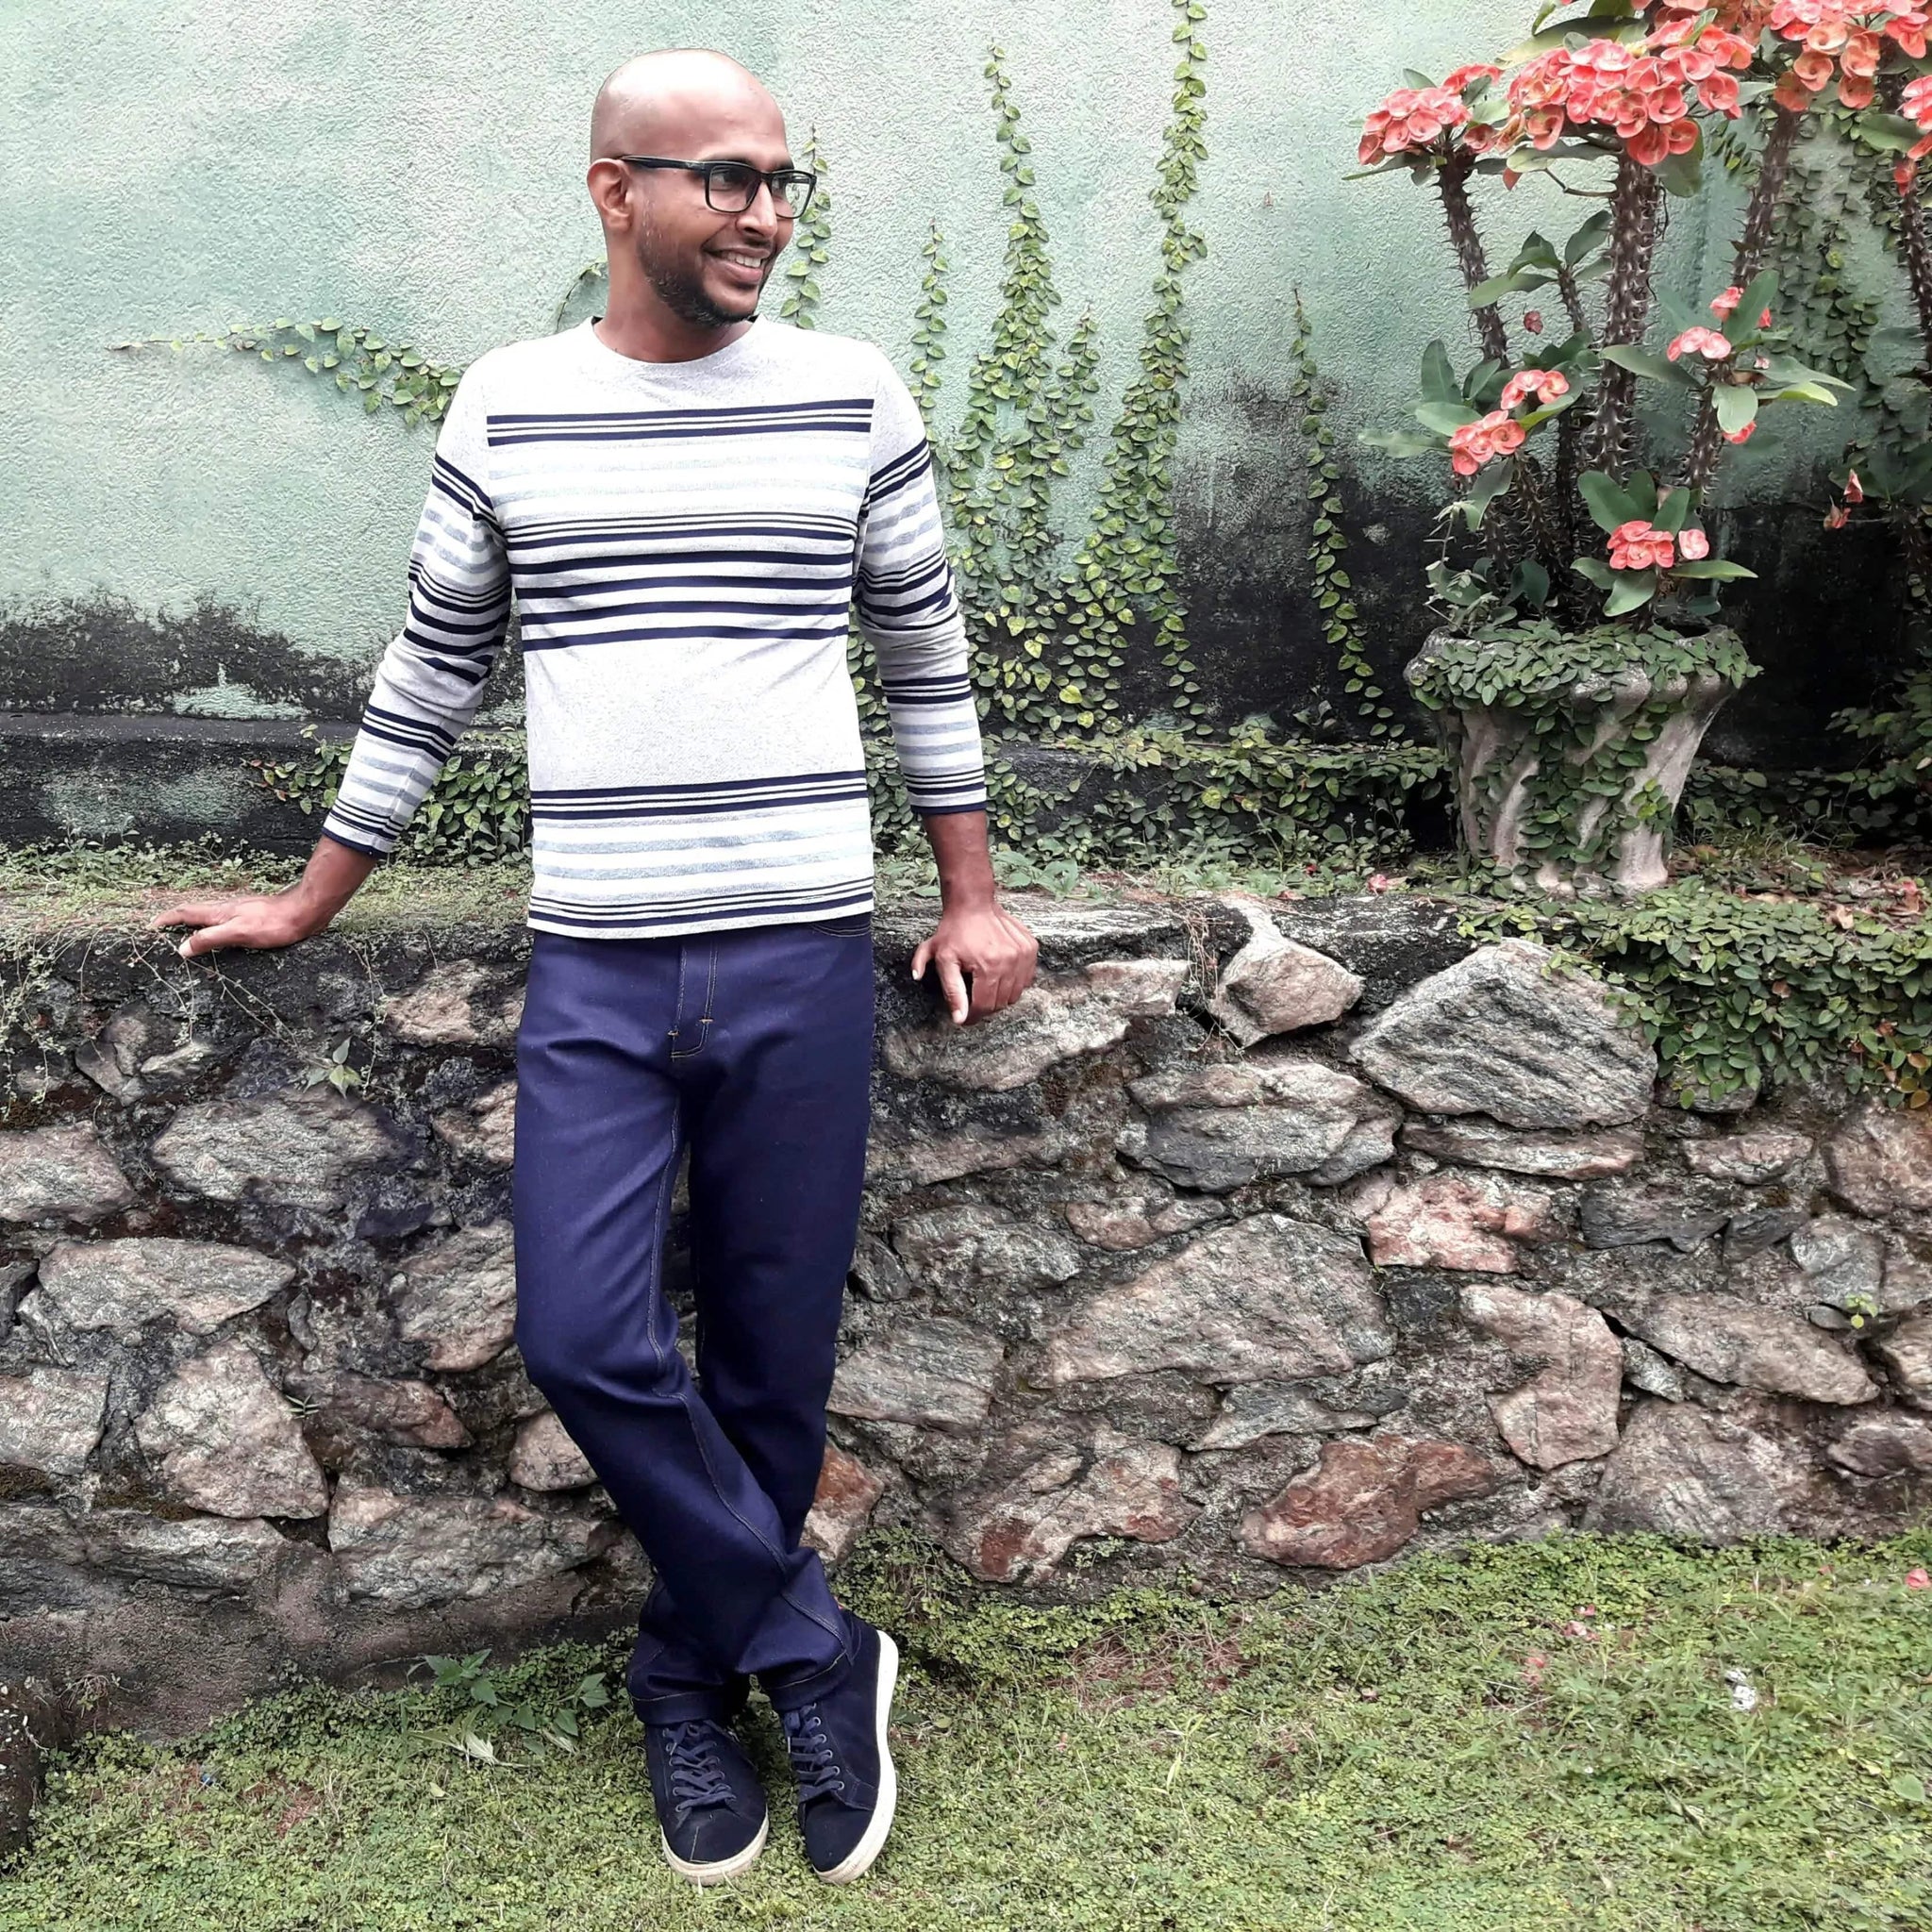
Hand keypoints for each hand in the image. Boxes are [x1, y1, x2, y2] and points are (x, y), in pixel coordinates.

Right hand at [150, 835, 376, 957]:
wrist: (305, 912)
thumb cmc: (274, 924)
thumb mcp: (238, 933)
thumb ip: (210, 939)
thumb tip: (182, 949)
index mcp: (219, 913)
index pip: (185, 913)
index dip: (166, 919)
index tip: (150, 926)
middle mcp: (226, 909)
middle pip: (194, 912)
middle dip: (175, 918)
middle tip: (161, 927)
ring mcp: (240, 911)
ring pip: (209, 915)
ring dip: (193, 921)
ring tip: (184, 930)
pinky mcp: (253, 916)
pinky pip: (224, 919)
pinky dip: (212, 925)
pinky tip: (220, 931)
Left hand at [911, 901, 1038, 1024]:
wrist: (973, 905)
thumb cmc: (954, 932)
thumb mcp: (942, 960)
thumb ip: (951, 991)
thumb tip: (959, 1019)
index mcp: (988, 967)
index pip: (984, 1006)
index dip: (973, 1017)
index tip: (966, 1019)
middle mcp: (1010, 962)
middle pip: (1000, 1003)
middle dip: (985, 1006)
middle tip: (973, 999)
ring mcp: (1023, 955)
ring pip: (1015, 994)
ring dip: (1000, 996)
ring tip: (985, 985)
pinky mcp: (1031, 949)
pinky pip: (1026, 979)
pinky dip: (1014, 983)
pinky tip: (1000, 974)